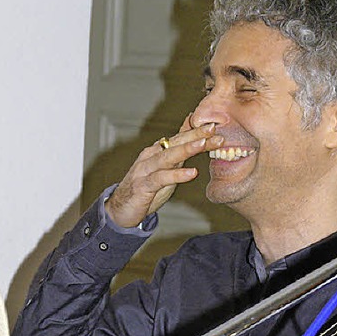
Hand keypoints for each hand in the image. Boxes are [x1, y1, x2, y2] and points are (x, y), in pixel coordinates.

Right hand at [105, 118, 223, 227]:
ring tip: (203, 144)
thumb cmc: (145, 189)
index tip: (216, 126)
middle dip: (195, 135)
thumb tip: (194, 138)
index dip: (197, 132)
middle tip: (213, 129)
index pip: (180, 138)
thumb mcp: (165, 170)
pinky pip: (161, 178)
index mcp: (157, 151)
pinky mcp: (143, 185)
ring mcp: (145, 169)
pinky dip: (177, 175)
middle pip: (175, 142)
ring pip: (168, 156)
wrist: (120, 209)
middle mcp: (151, 156)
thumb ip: (177, 154)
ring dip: (187, 149)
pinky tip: (192, 173)